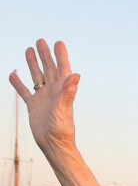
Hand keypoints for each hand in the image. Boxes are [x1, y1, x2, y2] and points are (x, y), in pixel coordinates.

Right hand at [8, 39, 79, 154]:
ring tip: (28, 50)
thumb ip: (69, 91)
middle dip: (45, 55)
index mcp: (62, 91)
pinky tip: (13, 75)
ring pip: (37, 77)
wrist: (53, 145)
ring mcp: (43, 99)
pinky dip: (18, 84)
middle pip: (48, 69)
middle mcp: (53, 93)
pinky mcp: (34, 107)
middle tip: (40, 41)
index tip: (58, 43)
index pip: (62, 69)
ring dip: (33, 64)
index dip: (61, 56)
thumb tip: (76, 74)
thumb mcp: (64, 108)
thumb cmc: (61, 129)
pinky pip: (24, 92)